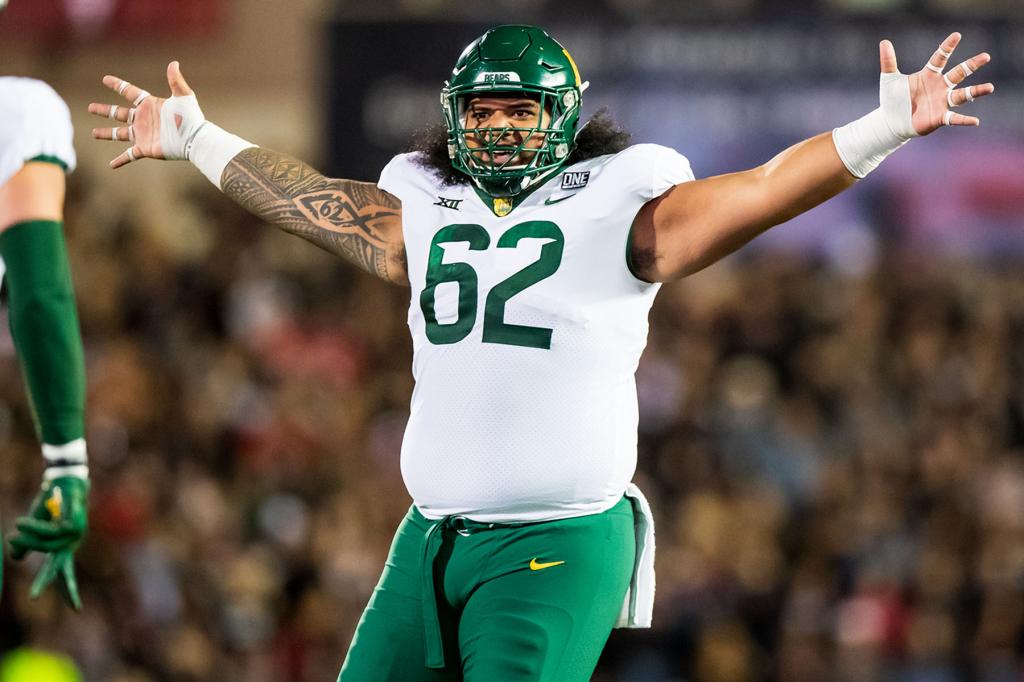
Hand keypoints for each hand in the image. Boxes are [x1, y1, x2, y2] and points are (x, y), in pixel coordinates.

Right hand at [8, 476, 89, 609]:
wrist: (65, 480)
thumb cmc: (52, 503)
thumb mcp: (35, 525)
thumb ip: (28, 543)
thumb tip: (16, 559)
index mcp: (64, 547)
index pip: (65, 572)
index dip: (69, 590)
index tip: (76, 608)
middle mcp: (72, 543)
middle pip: (62, 569)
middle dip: (51, 583)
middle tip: (34, 599)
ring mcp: (76, 534)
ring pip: (46, 544)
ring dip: (29, 536)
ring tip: (18, 524)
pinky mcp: (75, 524)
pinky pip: (48, 532)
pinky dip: (34, 526)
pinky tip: (25, 520)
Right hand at [89, 61, 204, 168]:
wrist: (194, 139)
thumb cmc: (191, 118)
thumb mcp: (184, 96)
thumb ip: (176, 80)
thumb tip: (173, 63)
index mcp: (150, 105)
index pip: (130, 92)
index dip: (117, 85)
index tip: (105, 79)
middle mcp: (143, 119)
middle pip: (119, 113)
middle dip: (104, 110)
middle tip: (90, 107)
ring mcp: (143, 134)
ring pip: (119, 133)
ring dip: (106, 133)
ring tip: (93, 133)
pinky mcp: (145, 148)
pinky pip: (130, 155)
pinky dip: (121, 160)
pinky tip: (111, 165)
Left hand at [881, 32, 993, 137]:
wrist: (891, 121)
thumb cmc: (892, 99)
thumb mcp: (889, 79)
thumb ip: (888, 61)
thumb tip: (884, 42)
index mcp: (929, 75)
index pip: (940, 58)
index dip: (948, 47)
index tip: (957, 35)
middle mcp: (939, 86)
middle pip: (959, 73)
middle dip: (972, 65)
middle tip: (986, 56)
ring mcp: (942, 101)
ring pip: (963, 95)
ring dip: (976, 91)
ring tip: (990, 87)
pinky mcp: (940, 117)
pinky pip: (955, 118)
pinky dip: (964, 120)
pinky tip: (975, 121)